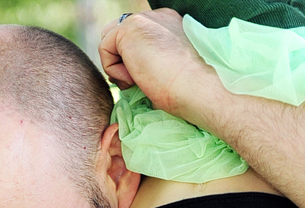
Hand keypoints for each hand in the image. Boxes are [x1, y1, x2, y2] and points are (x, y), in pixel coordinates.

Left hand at [99, 10, 215, 119]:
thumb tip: (130, 78)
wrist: (200, 89)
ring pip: (109, 41)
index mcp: (170, 26)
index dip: (133, 61)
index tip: (145, 81)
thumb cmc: (190, 93)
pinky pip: (104, 49)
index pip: (138, 38)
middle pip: (119, 36)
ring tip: (139, 81)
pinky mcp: (129, 28)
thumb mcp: (169, 73)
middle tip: (138, 82)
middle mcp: (157, 17)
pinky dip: (114, 70)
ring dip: (118, 66)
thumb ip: (152, 64)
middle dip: (121, 61)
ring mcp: (143, 19)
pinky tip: (136, 78)